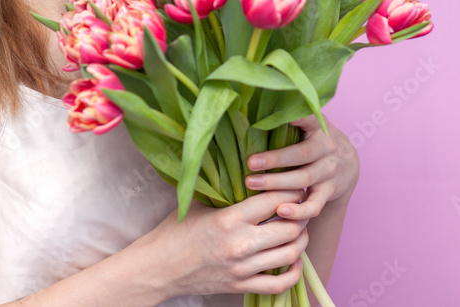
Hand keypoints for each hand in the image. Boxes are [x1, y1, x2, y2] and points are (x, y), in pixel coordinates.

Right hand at [134, 189, 310, 299]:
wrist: (159, 268)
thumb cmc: (174, 232)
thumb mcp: (198, 204)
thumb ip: (225, 192)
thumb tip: (249, 174)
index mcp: (229, 219)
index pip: (274, 200)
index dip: (290, 190)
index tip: (294, 185)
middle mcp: (240, 244)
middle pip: (290, 227)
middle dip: (300, 215)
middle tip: (299, 206)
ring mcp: (243, 268)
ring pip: (290, 254)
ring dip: (300, 240)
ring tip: (298, 229)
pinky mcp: (241, 286)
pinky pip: (280, 284)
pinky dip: (293, 272)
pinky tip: (292, 260)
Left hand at [244, 114, 359, 221]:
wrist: (347, 163)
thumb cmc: (314, 139)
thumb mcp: (309, 124)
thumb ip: (289, 117)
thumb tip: (249, 106)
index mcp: (318, 126)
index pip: (310, 118)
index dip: (299, 117)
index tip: (285, 117)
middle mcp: (326, 148)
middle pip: (301, 154)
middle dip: (275, 159)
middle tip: (249, 163)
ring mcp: (329, 171)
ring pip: (304, 179)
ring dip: (277, 184)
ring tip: (251, 185)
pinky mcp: (329, 192)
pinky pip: (315, 205)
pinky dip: (299, 211)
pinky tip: (280, 211)